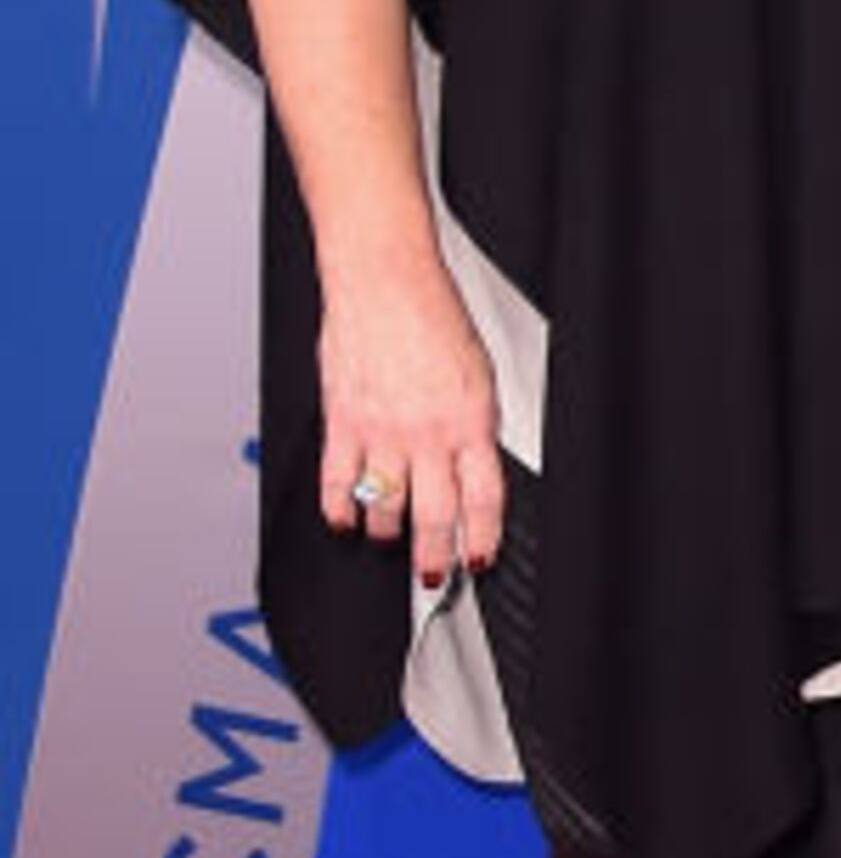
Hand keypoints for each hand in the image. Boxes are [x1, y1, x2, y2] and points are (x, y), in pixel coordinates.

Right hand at [314, 244, 504, 588]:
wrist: (385, 280)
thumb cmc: (435, 315)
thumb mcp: (478, 372)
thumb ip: (474, 423)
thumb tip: (475, 464)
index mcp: (471, 419)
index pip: (483, 497)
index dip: (483, 537)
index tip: (479, 558)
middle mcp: (428, 431)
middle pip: (434, 516)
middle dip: (434, 557)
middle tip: (431, 576)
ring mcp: (382, 430)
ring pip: (385, 507)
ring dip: (386, 533)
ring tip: (388, 539)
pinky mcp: (342, 420)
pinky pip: (339, 481)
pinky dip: (340, 509)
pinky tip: (344, 519)